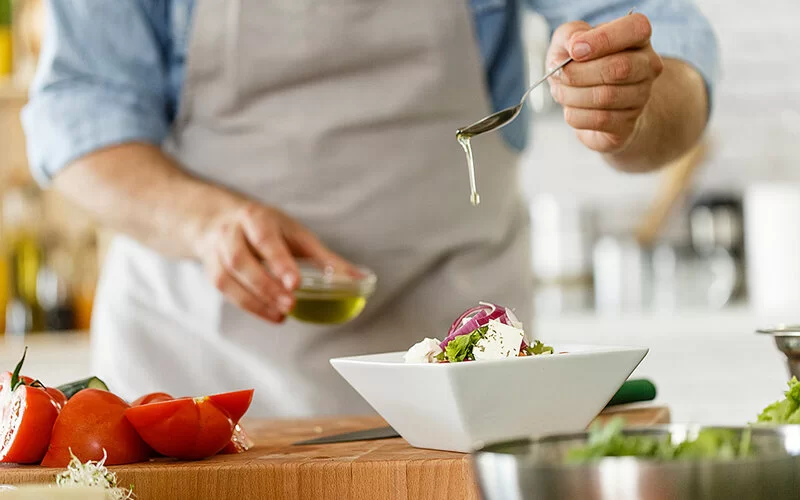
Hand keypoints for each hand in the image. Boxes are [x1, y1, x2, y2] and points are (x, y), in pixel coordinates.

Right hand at [194, 201, 356, 322]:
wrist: (218, 220)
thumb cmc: (267, 228)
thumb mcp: (295, 235)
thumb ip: (325, 258)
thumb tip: (359, 279)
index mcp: (255, 218)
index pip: (266, 239)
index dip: (279, 262)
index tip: (296, 283)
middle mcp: (231, 232)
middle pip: (241, 259)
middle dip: (266, 285)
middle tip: (291, 304)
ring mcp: (217, 251)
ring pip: (227, 277)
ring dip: (255, 299)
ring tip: (282, 315)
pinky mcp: (211, 270)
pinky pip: (225, 290)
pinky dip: (248, 305)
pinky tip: (270, 314)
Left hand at [547, 13, 663, 152]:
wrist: (591, 105)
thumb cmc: (582, 66)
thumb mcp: (569, 42)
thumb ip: (570, 34)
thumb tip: (575, 46)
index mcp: (636, 38)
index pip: (635, 28)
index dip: (602, 39)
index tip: (574, 50)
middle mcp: (647, 66)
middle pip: (619, 67)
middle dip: (578, 73)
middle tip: (559, 75)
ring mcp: (641, 96)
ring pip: (606, 96)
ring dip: (572, 95)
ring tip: (560, 91)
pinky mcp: (628, 124)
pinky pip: (600, 120)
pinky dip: (575, 114)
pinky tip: (570, 109)